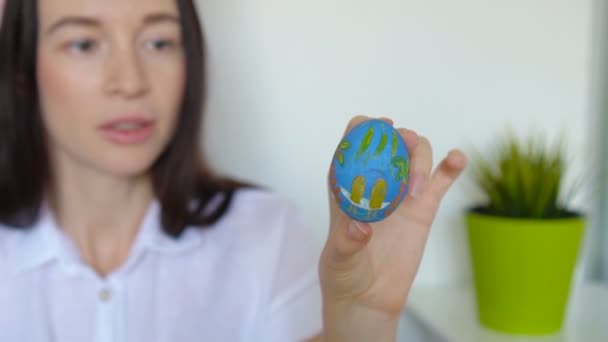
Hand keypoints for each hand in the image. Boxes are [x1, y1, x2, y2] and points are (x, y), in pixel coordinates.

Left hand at [318, 115, 466, 340]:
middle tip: (406, 145)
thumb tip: (361, 228)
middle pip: (390, 142)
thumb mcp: (338, 259)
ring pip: (416, 155)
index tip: (378, 127)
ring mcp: (402, 192)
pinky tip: (456, 159)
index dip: (365, 129)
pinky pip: (442, 180)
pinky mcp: (424, 208)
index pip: (353, 143)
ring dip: (421, 158)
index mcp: (348, 184)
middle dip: (399, 136)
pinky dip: (451, 166)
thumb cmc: (345, 273)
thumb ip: (346, 242)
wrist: (369, 298)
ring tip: (418, 188)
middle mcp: (376, 182)